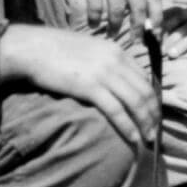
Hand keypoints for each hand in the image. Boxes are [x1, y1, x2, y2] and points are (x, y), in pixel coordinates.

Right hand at [1, 24, 158, 146]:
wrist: (31, 48)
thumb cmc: (54, 50)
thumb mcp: (87, 49)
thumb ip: (103, 60)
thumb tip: (112, 80)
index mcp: (116, 50)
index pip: (143, 76)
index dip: (151, 97)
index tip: (152, 112)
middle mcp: (115, 60)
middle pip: (144, 90)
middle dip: (153, 112)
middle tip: (155, 130)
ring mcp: (104, 73)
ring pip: (135, 102)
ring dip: (145, 122)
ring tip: (148, 138)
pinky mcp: (90, 87)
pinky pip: (116, 110)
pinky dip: (128, 126)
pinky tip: (133, 138)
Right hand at [57, 0, 162, 34]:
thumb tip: (144, 5)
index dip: (157, 16)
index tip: (157, 32)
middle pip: (138, 6)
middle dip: (139, 28)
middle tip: (137, 42)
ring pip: (117, 9)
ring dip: (115, 25)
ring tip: (111, 34)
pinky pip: (95, 5)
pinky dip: (95, 18)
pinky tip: (93, 24)